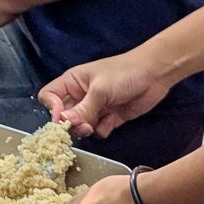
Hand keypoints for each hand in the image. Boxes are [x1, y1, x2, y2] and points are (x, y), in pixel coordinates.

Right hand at [38, 48, 175, 139]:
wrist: (154, 74)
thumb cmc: (123, 73)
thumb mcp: (100, 90)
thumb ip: (82, 109)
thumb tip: (62, 122)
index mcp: (72, 82)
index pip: (49, 96)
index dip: (52, 108)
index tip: (62, 118)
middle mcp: (80, 96)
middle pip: (64, 115)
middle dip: (71, 124)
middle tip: (82, 127)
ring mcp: (95, 107)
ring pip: (80, 125)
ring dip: (85, 129)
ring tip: (94, 126)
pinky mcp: (110, 118)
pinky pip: (98, 130)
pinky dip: (102, 130)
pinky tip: (111, 122)